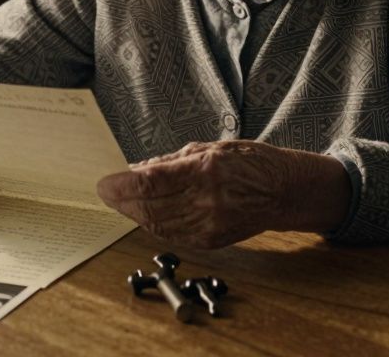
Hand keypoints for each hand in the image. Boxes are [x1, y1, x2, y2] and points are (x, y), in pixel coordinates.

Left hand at [96, 140, 351, 248]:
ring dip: (134, 214)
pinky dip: (153, 224)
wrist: (284, 192)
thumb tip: (139, 168)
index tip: (104, 183)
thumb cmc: (250, 162)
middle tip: (106, 192)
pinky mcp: (211, 240)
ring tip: (121, 202)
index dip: (122, 185)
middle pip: (149, 207)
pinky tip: (144, 214)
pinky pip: (172, 234)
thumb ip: (172, 160)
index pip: (151, 183)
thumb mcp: (211, 148)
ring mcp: (209, 224)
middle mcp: (206, 201)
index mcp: (205, 170)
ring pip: (157, 224)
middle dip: (121, 201)